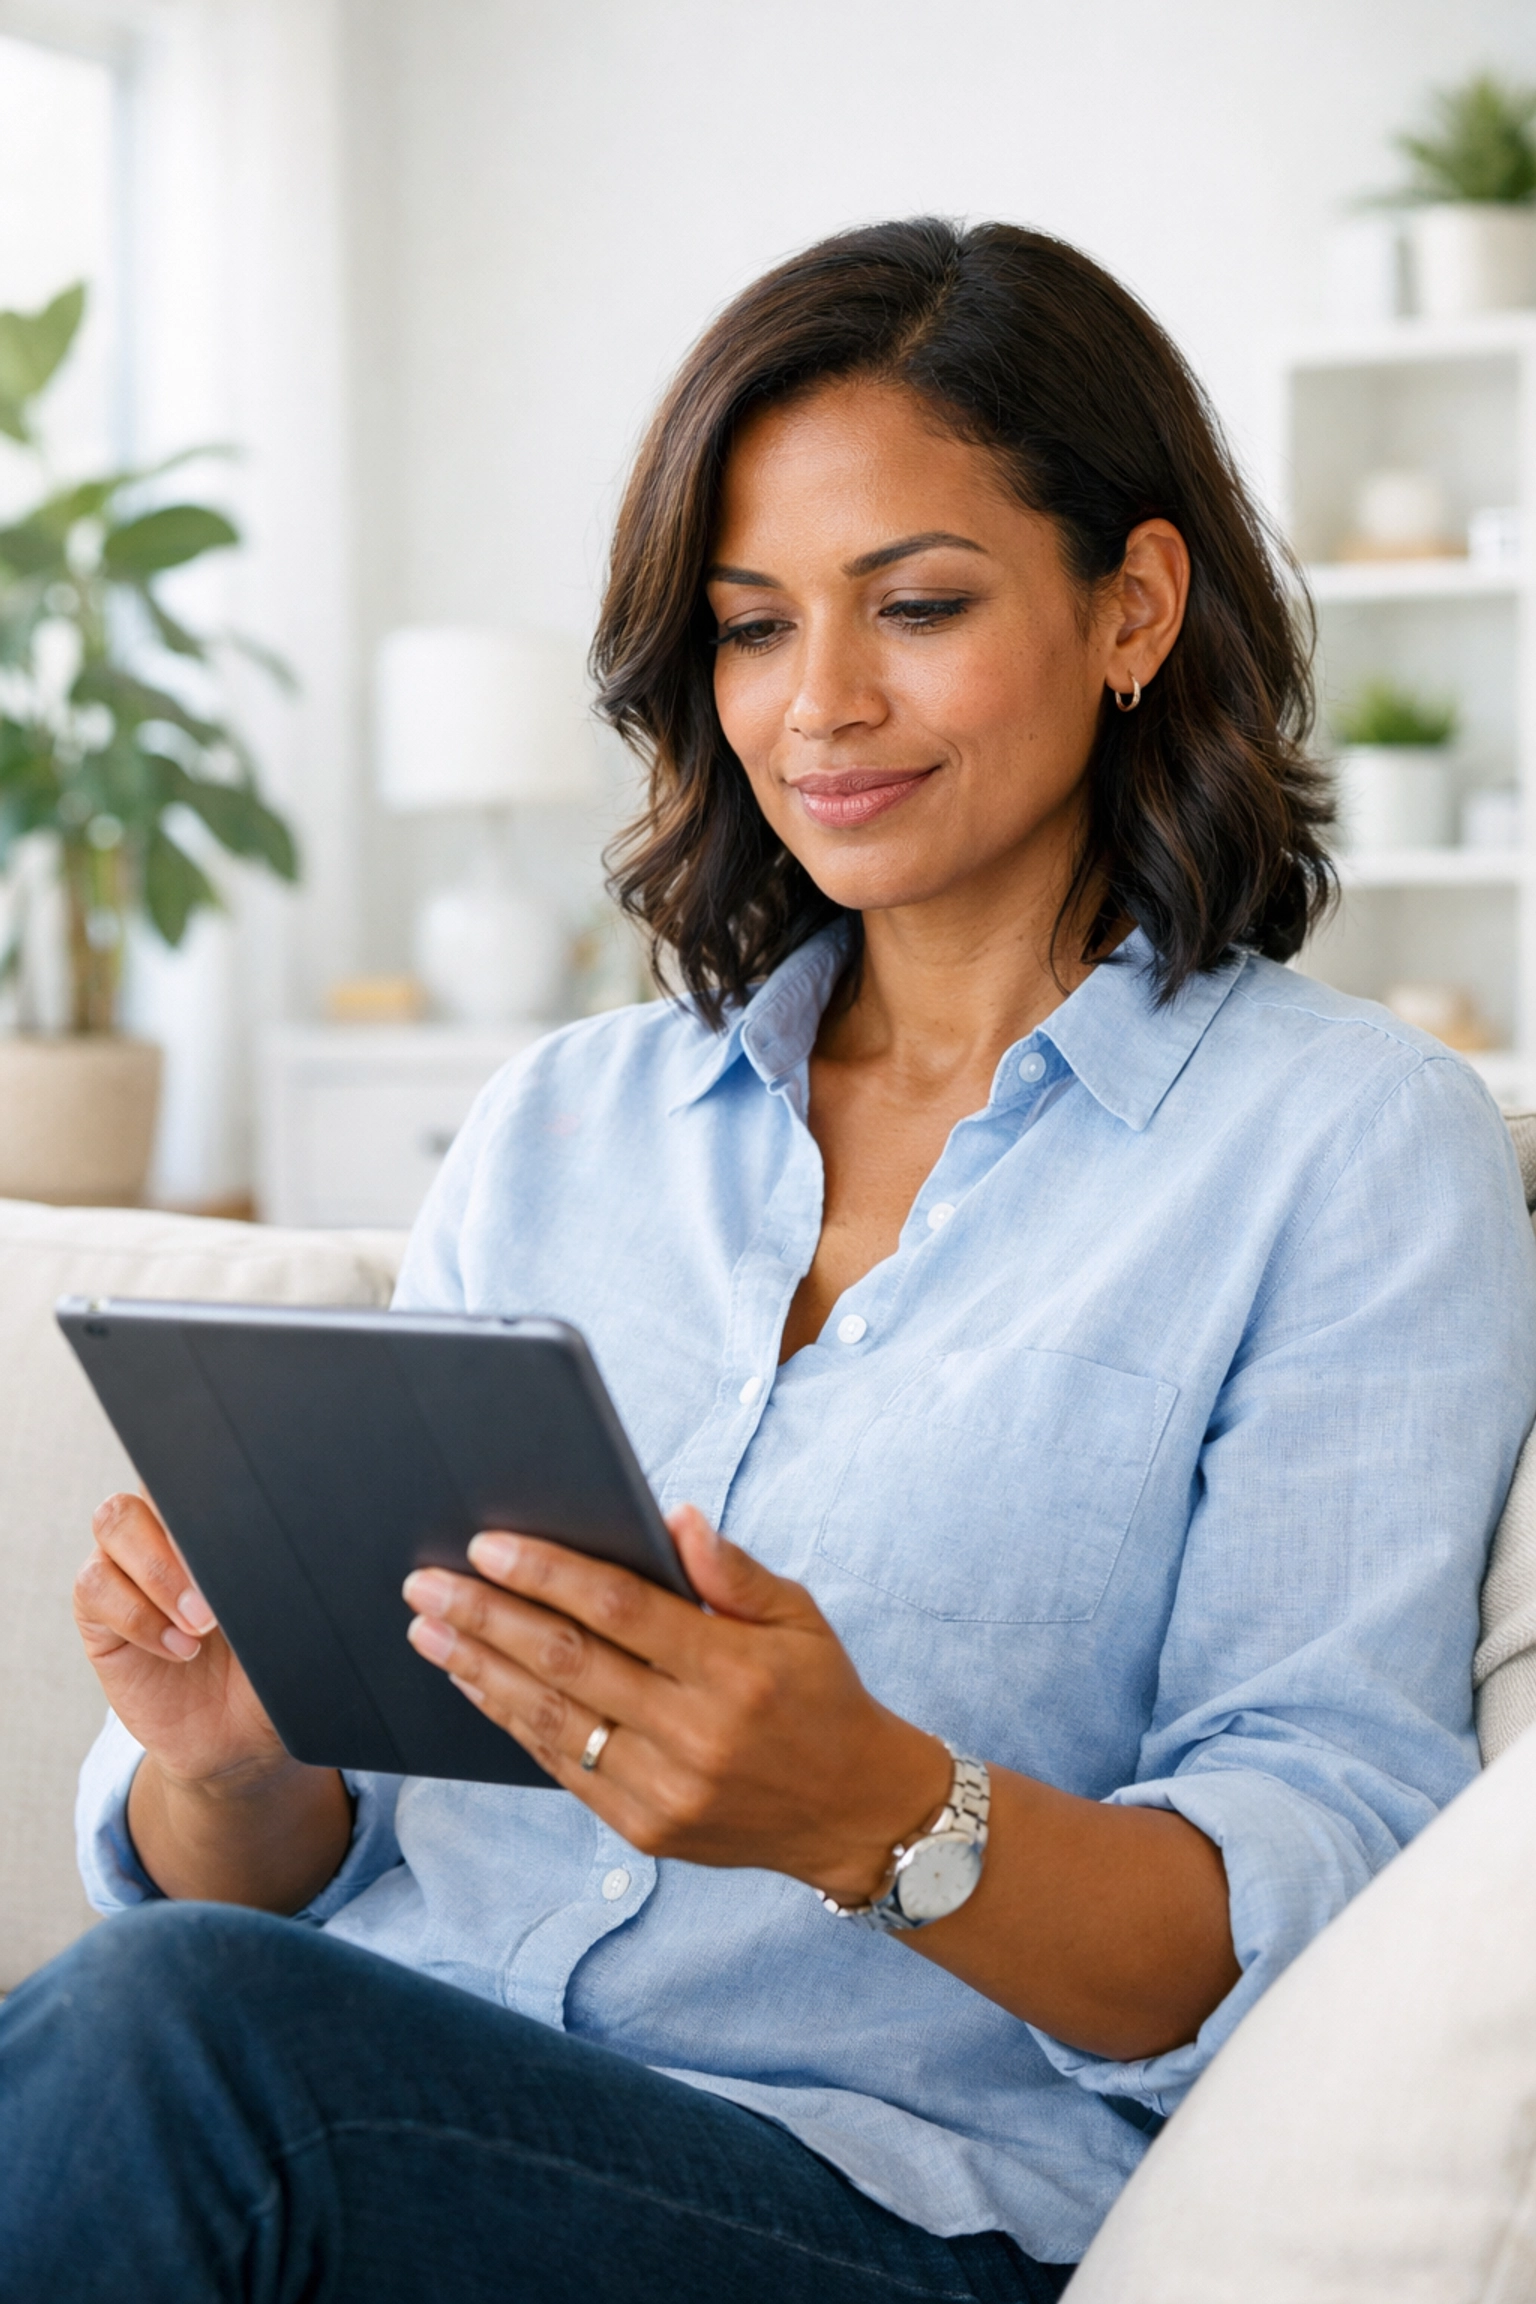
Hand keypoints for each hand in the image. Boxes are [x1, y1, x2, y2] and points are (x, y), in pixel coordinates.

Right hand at [74, 1491, 284, 1789]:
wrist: (240, 1740)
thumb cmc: (274, 1669)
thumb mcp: (295, 1620)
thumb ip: (288, 1577)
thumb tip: (307, 1537)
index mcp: (217, 1523)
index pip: (201, 1472)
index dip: (211, 1486)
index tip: (244, 1524)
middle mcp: (166, 1532)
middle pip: (151, 1483)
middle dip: (184, 1532)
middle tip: (222, 1593)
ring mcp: (128, 1569)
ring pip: (115, 1523)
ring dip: (160, 1572)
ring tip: (202, 1625)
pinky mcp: (100, 1615)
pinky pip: (96, 1587)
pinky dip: (138, 1616)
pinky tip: (179, 1650)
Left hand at [403, 1507, 950, 1902]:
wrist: (855, 1812)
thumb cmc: (822, 1696)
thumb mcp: (801, 1618)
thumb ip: (733, 1571)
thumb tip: (673, 1517)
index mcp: (735, 1669)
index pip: (620, 1610)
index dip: (548, 1574)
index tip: (488, 1544)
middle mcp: (696, 1732)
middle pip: (568, 1662)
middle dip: (487, 1616)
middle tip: (425, 1583)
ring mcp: (666, 1787)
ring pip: (551, 1720)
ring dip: (479, 1670)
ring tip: (429, 1630)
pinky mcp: (646, 1827)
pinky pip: (561, 1768)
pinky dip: (511, 1721)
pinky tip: (475, 1683)